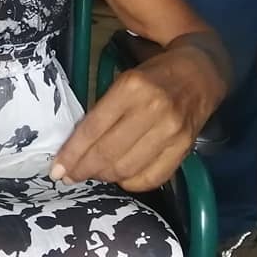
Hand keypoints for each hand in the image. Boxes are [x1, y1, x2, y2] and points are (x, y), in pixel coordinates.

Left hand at [50, 41, 226, 191]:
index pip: (93, 128)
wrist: (200, 73)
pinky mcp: (185, 147)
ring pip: (128, 167)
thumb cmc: (153, 76)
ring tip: (93, 174)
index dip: (72, 153)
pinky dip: (131, 183)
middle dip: (83, 169)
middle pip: (108, 152)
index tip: (57, 168)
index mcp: (131, 87)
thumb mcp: (123, 80)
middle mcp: (152, 110)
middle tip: (70, 176)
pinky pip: (153, 177)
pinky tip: (120, 178)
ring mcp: (171, 131)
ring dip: (104, 177)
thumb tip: (76, 145)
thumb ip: (103, 110)